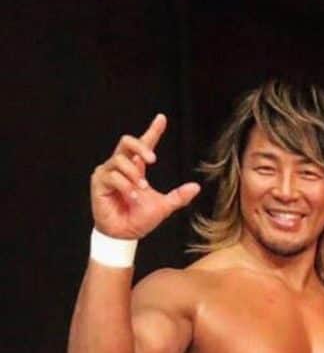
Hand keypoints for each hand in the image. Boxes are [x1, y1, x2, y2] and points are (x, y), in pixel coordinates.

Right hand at [90, 114, 200, 239]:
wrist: (126, 234)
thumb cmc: (141, 219)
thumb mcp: (164, 206)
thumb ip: (179, 196)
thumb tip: (196, 186)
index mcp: (137, 168)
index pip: (144, 144)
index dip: (153, 130)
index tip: (162, 118)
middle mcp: (121, 166)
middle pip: (127, 142)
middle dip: (141, 147)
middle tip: (153, 159)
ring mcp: (108, 172)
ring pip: (120, 160)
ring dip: (133, 175)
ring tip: (141, 190)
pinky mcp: (99, 182)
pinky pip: (113, 176)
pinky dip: (125, 186)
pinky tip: (131, 197)